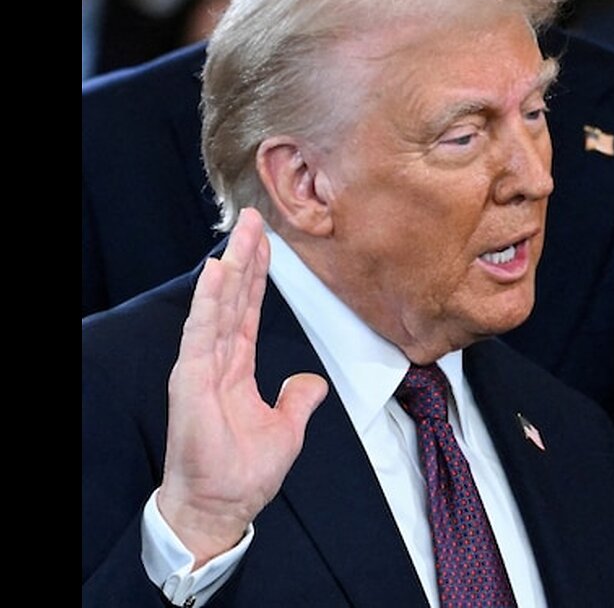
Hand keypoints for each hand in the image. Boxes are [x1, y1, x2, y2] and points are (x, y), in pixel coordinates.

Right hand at [155, 208, 328, 566]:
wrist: (221, 506)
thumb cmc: (242, 473)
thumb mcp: (286, 428)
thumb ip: (298, 399)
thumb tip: (310, 381)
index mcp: (236, 367)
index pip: (248, 310)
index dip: (258, 276)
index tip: (265, 242)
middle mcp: (217, 360)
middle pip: (233, 298)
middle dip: (245, 257)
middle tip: (253, 218)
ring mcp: (201, 367)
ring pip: (219, 305)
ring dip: (231, 267)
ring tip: (241, 232)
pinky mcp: (192, 380)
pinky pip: (203, 331)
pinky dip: (210, 300)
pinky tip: (218, 271)